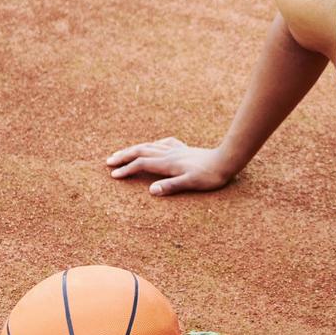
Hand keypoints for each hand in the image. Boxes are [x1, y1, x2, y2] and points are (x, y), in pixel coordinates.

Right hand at [105, 137, 235, 195]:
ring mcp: (177, 150)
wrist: (227, 160)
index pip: (141, 164)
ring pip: (150, 146)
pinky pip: (164, 143)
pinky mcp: (184, 149)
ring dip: (134, 149)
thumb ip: (171, 186)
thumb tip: (151, 191)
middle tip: (108, 161)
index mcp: (168, 163)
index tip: (113, 175)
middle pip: (141, 151)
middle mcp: (169, 154)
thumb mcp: (191, 183)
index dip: (127, 169)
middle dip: (124, 156)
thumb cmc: (210, 176)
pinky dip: (154, 144)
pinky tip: (154, 146)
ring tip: (123, 153)